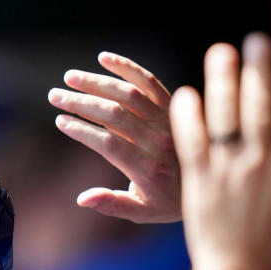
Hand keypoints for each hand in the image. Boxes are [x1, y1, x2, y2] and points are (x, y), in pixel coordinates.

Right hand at [50, 52, 179, 222]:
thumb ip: (112, 204)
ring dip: (97, 82)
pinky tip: (104, 58)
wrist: (216, 182)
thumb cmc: (169, 202)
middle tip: (54, 95)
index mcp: (147, 168)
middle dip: (81, 103)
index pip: (109, 144)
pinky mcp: (174, 104)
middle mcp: (159, 140)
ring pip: (129, 94)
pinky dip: (128, 67)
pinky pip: (150, 82)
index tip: (60, 121)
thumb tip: (81, 199)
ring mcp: (168, 119)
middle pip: (114, 115)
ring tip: (70, 77)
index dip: (83, 131)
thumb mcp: (142, 212)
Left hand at [171, 33, 270, 269]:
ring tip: (221, 51)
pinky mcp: (197, 180)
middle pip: (260, 105)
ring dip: (222, 79)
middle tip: (257, 40)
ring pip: (224, 114)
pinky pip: (190, 140)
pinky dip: (187, 115)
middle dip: (260, 69)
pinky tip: (185, 92)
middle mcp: (260, 163)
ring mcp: (226, 170)